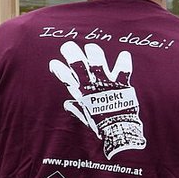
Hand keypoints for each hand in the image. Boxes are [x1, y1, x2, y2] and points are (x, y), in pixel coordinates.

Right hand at [48, 41, 145, 157]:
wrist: (119, 131)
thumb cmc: (101, 124)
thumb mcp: (85, 115)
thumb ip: (76, 108)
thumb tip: (67, 105)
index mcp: (82, 93)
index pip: (66, 78)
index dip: (58, 69)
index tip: (53, 63)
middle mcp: (92, 86)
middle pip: (78, 66)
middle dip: (71, 54)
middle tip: (67, 46)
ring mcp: (107, 84)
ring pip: (98, 64)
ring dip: (94, 54)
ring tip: (90, 47)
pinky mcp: (121, 85)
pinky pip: (123, 70)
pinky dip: (124, 62)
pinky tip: (124, 54)